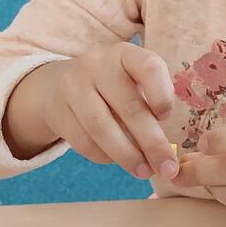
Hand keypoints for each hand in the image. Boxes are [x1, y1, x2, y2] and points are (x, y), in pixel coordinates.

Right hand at [16, 43, 176, 178]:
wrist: (60, 85)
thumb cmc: (114, 87)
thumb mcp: (133, 81)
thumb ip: (151, 103)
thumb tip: (166, 152)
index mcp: (125, 54)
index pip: (149, 67)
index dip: (162, 95)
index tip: (167, 117)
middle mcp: (97, 65)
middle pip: (129, 107)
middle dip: (152, 143)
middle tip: (167, 168)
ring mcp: (73, 87)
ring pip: (102, 128)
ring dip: (127, 156)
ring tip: (144, 171)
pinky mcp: (58, 111)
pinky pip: (84, 141)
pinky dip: (104, 156)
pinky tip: (117, 161)